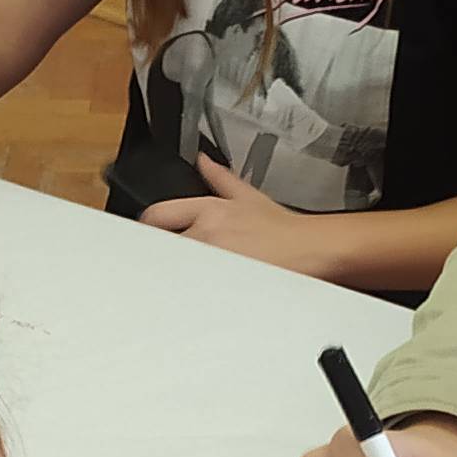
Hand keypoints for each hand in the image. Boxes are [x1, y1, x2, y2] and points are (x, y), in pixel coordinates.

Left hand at [139, 156, 330, 274]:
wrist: (310, 251)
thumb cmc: (283, 230)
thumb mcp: (248, 196)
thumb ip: (219, 178)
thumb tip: (202, 160)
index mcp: (209, 209)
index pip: (158, 214)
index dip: (147, 226)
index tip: (147, 233)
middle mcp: (206, 233)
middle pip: (159, 245)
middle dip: (159, 252)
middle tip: (161, 262)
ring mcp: (212, 260)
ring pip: (173, 270)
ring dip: (173, 274)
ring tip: (180, 280)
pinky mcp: (221, 287)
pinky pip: (193, 292)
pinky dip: (190, 293)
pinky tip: (194, 296)